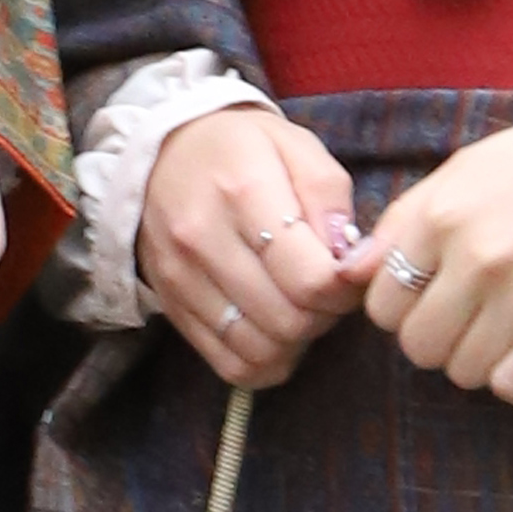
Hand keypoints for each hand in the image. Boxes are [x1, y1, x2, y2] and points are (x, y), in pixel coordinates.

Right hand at [136, 102, 365, 388]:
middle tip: (326, 287)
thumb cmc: (240, 148)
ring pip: (260, 351)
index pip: (309, 279)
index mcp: (243, 192)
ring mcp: (181, 279)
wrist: (159, 153)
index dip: (346, 287)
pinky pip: (230, 364)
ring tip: (299, 305)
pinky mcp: (171, 307)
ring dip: (296, 341)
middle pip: (289, 321)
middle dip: (325, 313)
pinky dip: (265, 360)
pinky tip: (275, 331)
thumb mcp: (296, 147)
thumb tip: (353, 261)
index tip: (349, 270)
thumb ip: (331, 200)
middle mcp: (203, 240)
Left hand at [359, 118, 512, 408]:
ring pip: (463, 372)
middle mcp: (477, 258)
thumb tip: (350, 274)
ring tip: (501, 328)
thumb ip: (400, 225)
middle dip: (434, 339)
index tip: (426, 298)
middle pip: (418, 346)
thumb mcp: (457, 176)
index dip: (400, 309)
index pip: (382, 304)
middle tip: (463, 319)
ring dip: (476, 359)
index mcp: (440, 217)